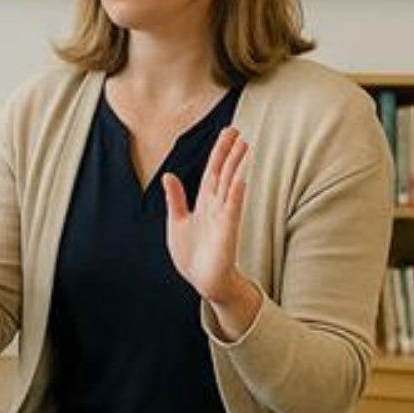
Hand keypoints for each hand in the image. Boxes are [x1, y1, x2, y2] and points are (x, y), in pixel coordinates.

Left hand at [163, 127, 251, 306]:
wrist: (203, 280)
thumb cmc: (192, 253)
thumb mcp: (177, 222)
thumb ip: (176, 199)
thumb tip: (169, 175)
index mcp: (204, 201)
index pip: (213, 170)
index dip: (219, 152)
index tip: (228, 134)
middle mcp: (216, 205)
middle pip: (224, 172)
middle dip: (230, 152)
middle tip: (238, 132)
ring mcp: (224, 216)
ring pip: (231, 185)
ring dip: (237, 166)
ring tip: (244, 146)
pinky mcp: (228, 230)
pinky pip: (233, 209)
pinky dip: (236, 194)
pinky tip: (241, 178)